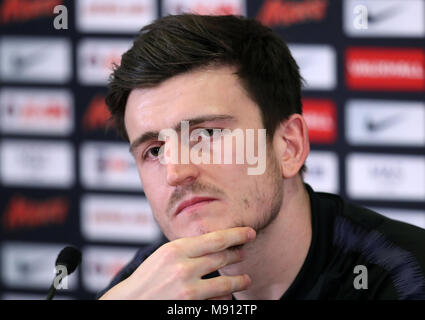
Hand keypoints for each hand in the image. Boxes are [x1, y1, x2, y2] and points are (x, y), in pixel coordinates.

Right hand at [99, 227, 255, 299]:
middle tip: (244, 254)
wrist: (129, 302)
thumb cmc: (148, 277)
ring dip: (239, 281)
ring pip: (224, 284)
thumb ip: (188, 249)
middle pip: (222, 259)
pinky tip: (228, 296)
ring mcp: (187, 291)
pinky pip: (215, 303)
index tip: (250, 233)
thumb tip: (217, 245)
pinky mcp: (189, 308)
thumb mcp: (165, 255)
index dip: (237, 235)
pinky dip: (224, 299)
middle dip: (237, 255)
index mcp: (176, 250)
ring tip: (246, 279)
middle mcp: (182, 269)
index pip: (215, 239)